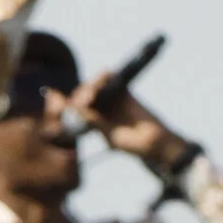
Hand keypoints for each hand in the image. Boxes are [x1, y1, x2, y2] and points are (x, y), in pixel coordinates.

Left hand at [64, 72, 194, 170]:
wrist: (156, 142)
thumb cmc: (132, 145)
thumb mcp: (110, 136)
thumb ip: (95, 122)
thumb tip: (77, 111)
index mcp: (92, 122)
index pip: (76, 110)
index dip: (69, 104)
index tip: (66, 102)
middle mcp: (99, 110)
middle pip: (83, 96)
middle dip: (81, 94)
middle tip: (85, 100)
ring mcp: (111, 101)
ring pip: (96, 86)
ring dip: (91, 85)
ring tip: (93, 92)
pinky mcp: (124, 93)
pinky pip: (113, 81)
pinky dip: (106, 77)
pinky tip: (104, 79)